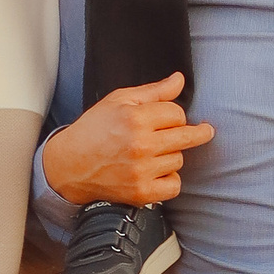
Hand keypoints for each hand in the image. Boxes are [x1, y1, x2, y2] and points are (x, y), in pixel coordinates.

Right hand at [41, 78, 211, 205]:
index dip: (175, 115)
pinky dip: (169, 180)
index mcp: (135, 118)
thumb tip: (180, 80)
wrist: (69, 165)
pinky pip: (174, 186)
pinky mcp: (141, 193)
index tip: (169, 118)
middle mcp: (140, 145)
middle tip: (205, 130)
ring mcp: (141, 171)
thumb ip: (154, 91)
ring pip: (179, 160)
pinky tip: (157, 172)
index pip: (178, 114)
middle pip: (186, 137)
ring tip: (153, 153)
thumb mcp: (119, 101)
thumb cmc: (94, 129)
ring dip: (172, 156)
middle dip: (195, 132)